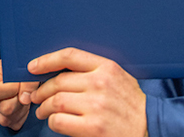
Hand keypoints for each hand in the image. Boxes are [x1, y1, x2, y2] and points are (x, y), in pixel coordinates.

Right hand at [0, 60, 37, 130]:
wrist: (22, 68)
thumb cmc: (23, 65)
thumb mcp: (26, 67)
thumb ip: (27, 81)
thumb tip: (25, 99)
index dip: (13, 88)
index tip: (21, 81)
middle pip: (5, 108)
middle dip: (21, 100)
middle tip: (25, 90)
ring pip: (8, 118)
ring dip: (22, 108)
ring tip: (25, 95)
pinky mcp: (2, 115)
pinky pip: (13, 123)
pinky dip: (22, 115)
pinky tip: (23, 103)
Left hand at [27, 48, 146, 136]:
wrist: (150, 128)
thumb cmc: (131, 105)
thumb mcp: (119, 77)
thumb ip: (95, 70)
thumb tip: (62, 70)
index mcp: (107, 67)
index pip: (70, 56)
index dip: (46, 60)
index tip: (33, 67)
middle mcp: (101, 83)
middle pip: (58, 82)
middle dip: (41, 90)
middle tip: (36, 97)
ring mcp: (97, 106)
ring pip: (56, 101)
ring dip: (44, 107)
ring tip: (43, 111)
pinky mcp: (94, 127)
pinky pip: (59, 121)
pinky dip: (53, 122)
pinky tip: (56, 122)